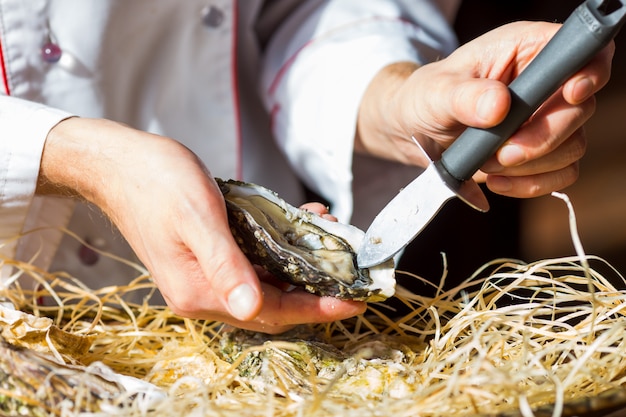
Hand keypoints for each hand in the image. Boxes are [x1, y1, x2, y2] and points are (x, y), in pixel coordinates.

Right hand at [38, 118, 364, 333]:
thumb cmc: (157, 183)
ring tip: (331, 241)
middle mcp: (203, 293)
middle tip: (351, 276)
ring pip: (267, 283)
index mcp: (199, 291)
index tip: (355, 304)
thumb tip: (251, 308)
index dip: (316, 310)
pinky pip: (253, 263)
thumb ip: (225, 265)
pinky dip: (280, 250)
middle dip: (316, 292)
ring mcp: (205, 276)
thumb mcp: (198, 219)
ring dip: (300, 268)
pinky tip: (297, 222)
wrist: (120, 164)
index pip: (272, 312)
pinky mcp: (207, 258)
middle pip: (273, 305)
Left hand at [356, 21, 613, 197]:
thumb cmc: (424, 99)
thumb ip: (463, 97)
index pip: (580, 52)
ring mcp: (546, 119)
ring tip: (486, 162)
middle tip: (502, 152)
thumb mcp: (434, 93)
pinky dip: (531, 184)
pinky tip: (496, 182)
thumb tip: (498, 105)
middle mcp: (543, 83)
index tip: (571, 94)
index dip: (588, 72)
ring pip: (573, 146)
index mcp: (525, 50)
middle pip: (580, 110)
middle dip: (544, 137)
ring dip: (531, 164)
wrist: (414, 132)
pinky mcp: (541, 152)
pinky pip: (561, 174)